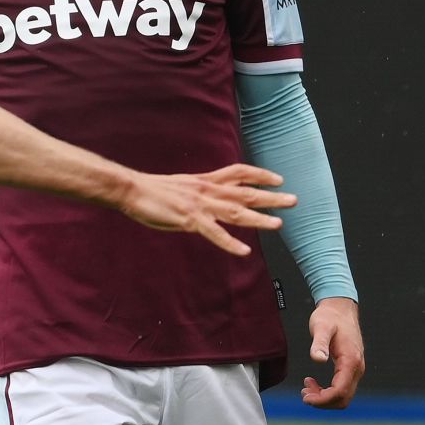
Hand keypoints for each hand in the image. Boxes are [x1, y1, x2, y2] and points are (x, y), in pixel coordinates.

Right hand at [120, 164, 295, 256]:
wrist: (131, 189)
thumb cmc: (152, 190)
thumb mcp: (182, 186)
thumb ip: (199, 193)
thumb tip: (209, 200)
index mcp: (205, 181)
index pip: (239, 173)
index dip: (260, 175)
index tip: (277, 178)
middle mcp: (207, 190)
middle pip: (245, 193)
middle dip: (271, 197)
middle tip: (293, 200)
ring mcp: (200, 205)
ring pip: (236, 212)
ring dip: (258, 220)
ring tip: (278, 224)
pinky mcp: (190, 219)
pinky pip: (214, 233)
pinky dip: (230, 243)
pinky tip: (244, 251)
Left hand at [301, 297, 364, 408]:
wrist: (340, 308)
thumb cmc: (329, 316)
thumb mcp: (321, 327)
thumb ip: (319, 343)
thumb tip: (317, 359)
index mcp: (350, 360)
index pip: (340, 391)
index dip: (323, 399)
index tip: (306, 397)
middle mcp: (357, 368)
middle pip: (343, 398)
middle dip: (323, 401)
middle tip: (303, 394)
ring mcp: (356, 369)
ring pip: (344, 395)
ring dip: (325, 398)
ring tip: (306, 390)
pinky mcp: (351, 368)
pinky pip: (342, 388)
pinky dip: (328, 392)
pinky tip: (313, 383)